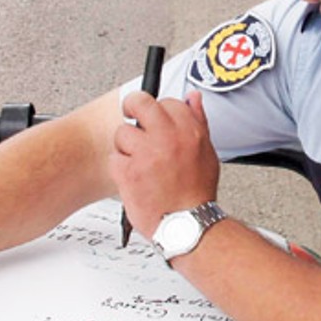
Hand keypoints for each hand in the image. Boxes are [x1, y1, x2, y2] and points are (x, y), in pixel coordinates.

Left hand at [110, 89, 219, 237]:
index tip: (155, 120)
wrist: (187, 224)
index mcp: (189, 131)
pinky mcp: (129, 172)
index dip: (159, 110)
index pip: (167, 101)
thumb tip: (193, 97)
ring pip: (122, 133)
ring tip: (140, 162)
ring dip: (126, 146)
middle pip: (139, 103)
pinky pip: (114, 158)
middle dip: (132, 106)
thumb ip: (198, 120)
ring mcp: (146, 154)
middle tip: (131, 114)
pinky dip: (120, 168)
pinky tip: (135, 177)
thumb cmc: (196, 192)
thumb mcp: (206, 152)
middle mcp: (168, 138)